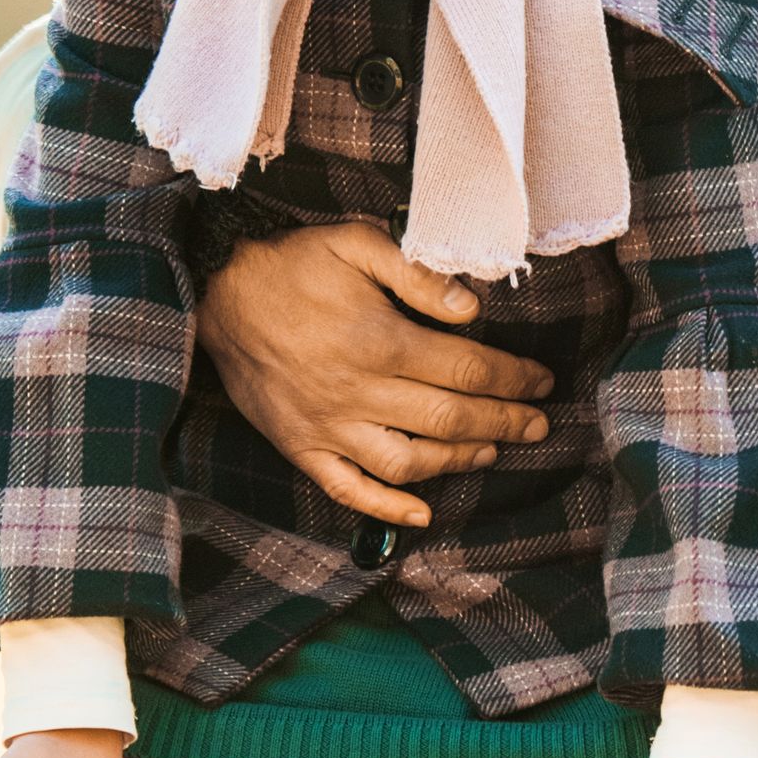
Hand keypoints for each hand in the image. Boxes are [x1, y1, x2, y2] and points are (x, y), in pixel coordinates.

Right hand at [197, 222, 553, 529]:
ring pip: (408, 461)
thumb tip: (472, 308)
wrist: (217, 296)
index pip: (467, 370)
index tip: (541, 381)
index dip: (513, 379)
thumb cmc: (292, 265)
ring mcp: (328, 426)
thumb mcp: (355, 244)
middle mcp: (357, 392)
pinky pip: (348, 489)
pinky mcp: (301, 447)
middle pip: (450, 418)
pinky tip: (421, 513)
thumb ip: (416, 274)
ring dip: (458, 462)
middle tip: (537, 424)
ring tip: (491, 451)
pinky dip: (387, 508)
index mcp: (379, 341)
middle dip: (504, 422)